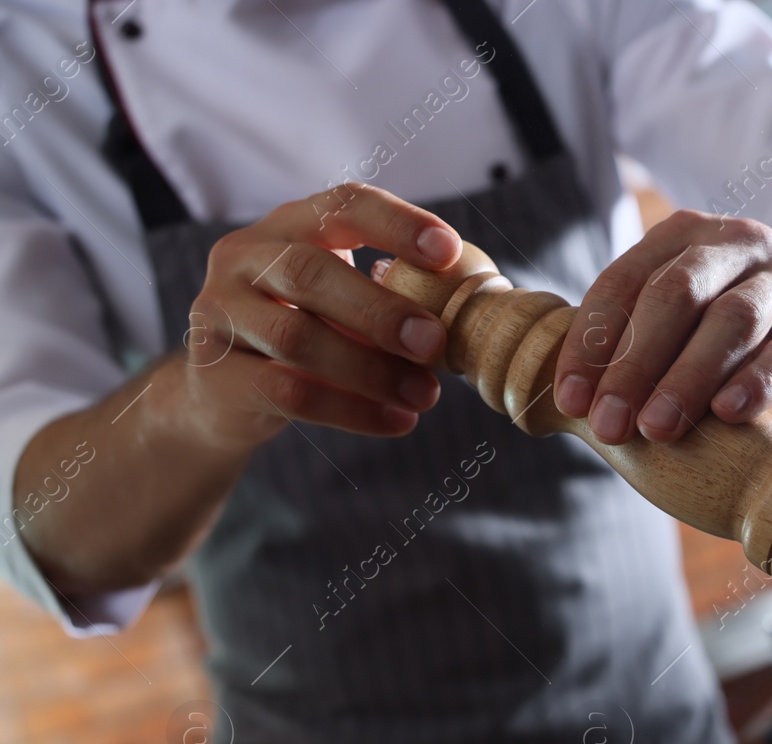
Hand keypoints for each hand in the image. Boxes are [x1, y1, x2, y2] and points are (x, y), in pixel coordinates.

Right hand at [177, 184, 462, 447]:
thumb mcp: (342, 304)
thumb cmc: (305, 334)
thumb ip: (389, 298)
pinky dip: (352, 411)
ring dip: (372, 370)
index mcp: (287, 227)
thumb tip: (468, 317)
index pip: (341, 207)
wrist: (221, 395)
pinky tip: (397, 421)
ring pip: (297, 337)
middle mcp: (243, 258)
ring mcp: (219, 313)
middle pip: (310, 272)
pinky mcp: (214, 372)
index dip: (396, 224)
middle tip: (435, 341)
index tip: (448, 250)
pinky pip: (288, 392)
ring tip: (426, 394)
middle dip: (381, 309)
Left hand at [551, 211, 771, 444]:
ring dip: (688, 377)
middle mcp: (738, 244)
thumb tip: (570, 405)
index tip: (570, 401)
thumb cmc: (737, 322)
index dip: (591, 342)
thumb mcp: (687, 313)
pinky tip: (728, 414)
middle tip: (610, 425)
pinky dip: (758, 381)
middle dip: (635, 363)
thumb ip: (637, 340)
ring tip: (658, 429)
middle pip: (676, 294)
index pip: (624, 282)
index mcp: (685, 236)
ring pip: (734, 319)